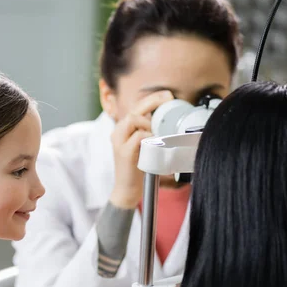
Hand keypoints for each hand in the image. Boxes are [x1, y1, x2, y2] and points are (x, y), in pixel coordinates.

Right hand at [110, 91, 172, 208]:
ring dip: (149, 122)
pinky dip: (149, 136)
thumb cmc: (138, 169)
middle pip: (135, 109)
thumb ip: (150, 134)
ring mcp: (119, 142)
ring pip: (133, 119)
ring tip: (158, 131)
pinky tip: (156, 141)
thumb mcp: (144, 147)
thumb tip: (168, 123)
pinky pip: (138, 136)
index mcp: (123, 129)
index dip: (152, 98)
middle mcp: (118, 132)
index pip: (136, 107)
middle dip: (153, 101)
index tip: (167, 95)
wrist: (126, 190)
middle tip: (169, 99)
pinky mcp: (123, 153)